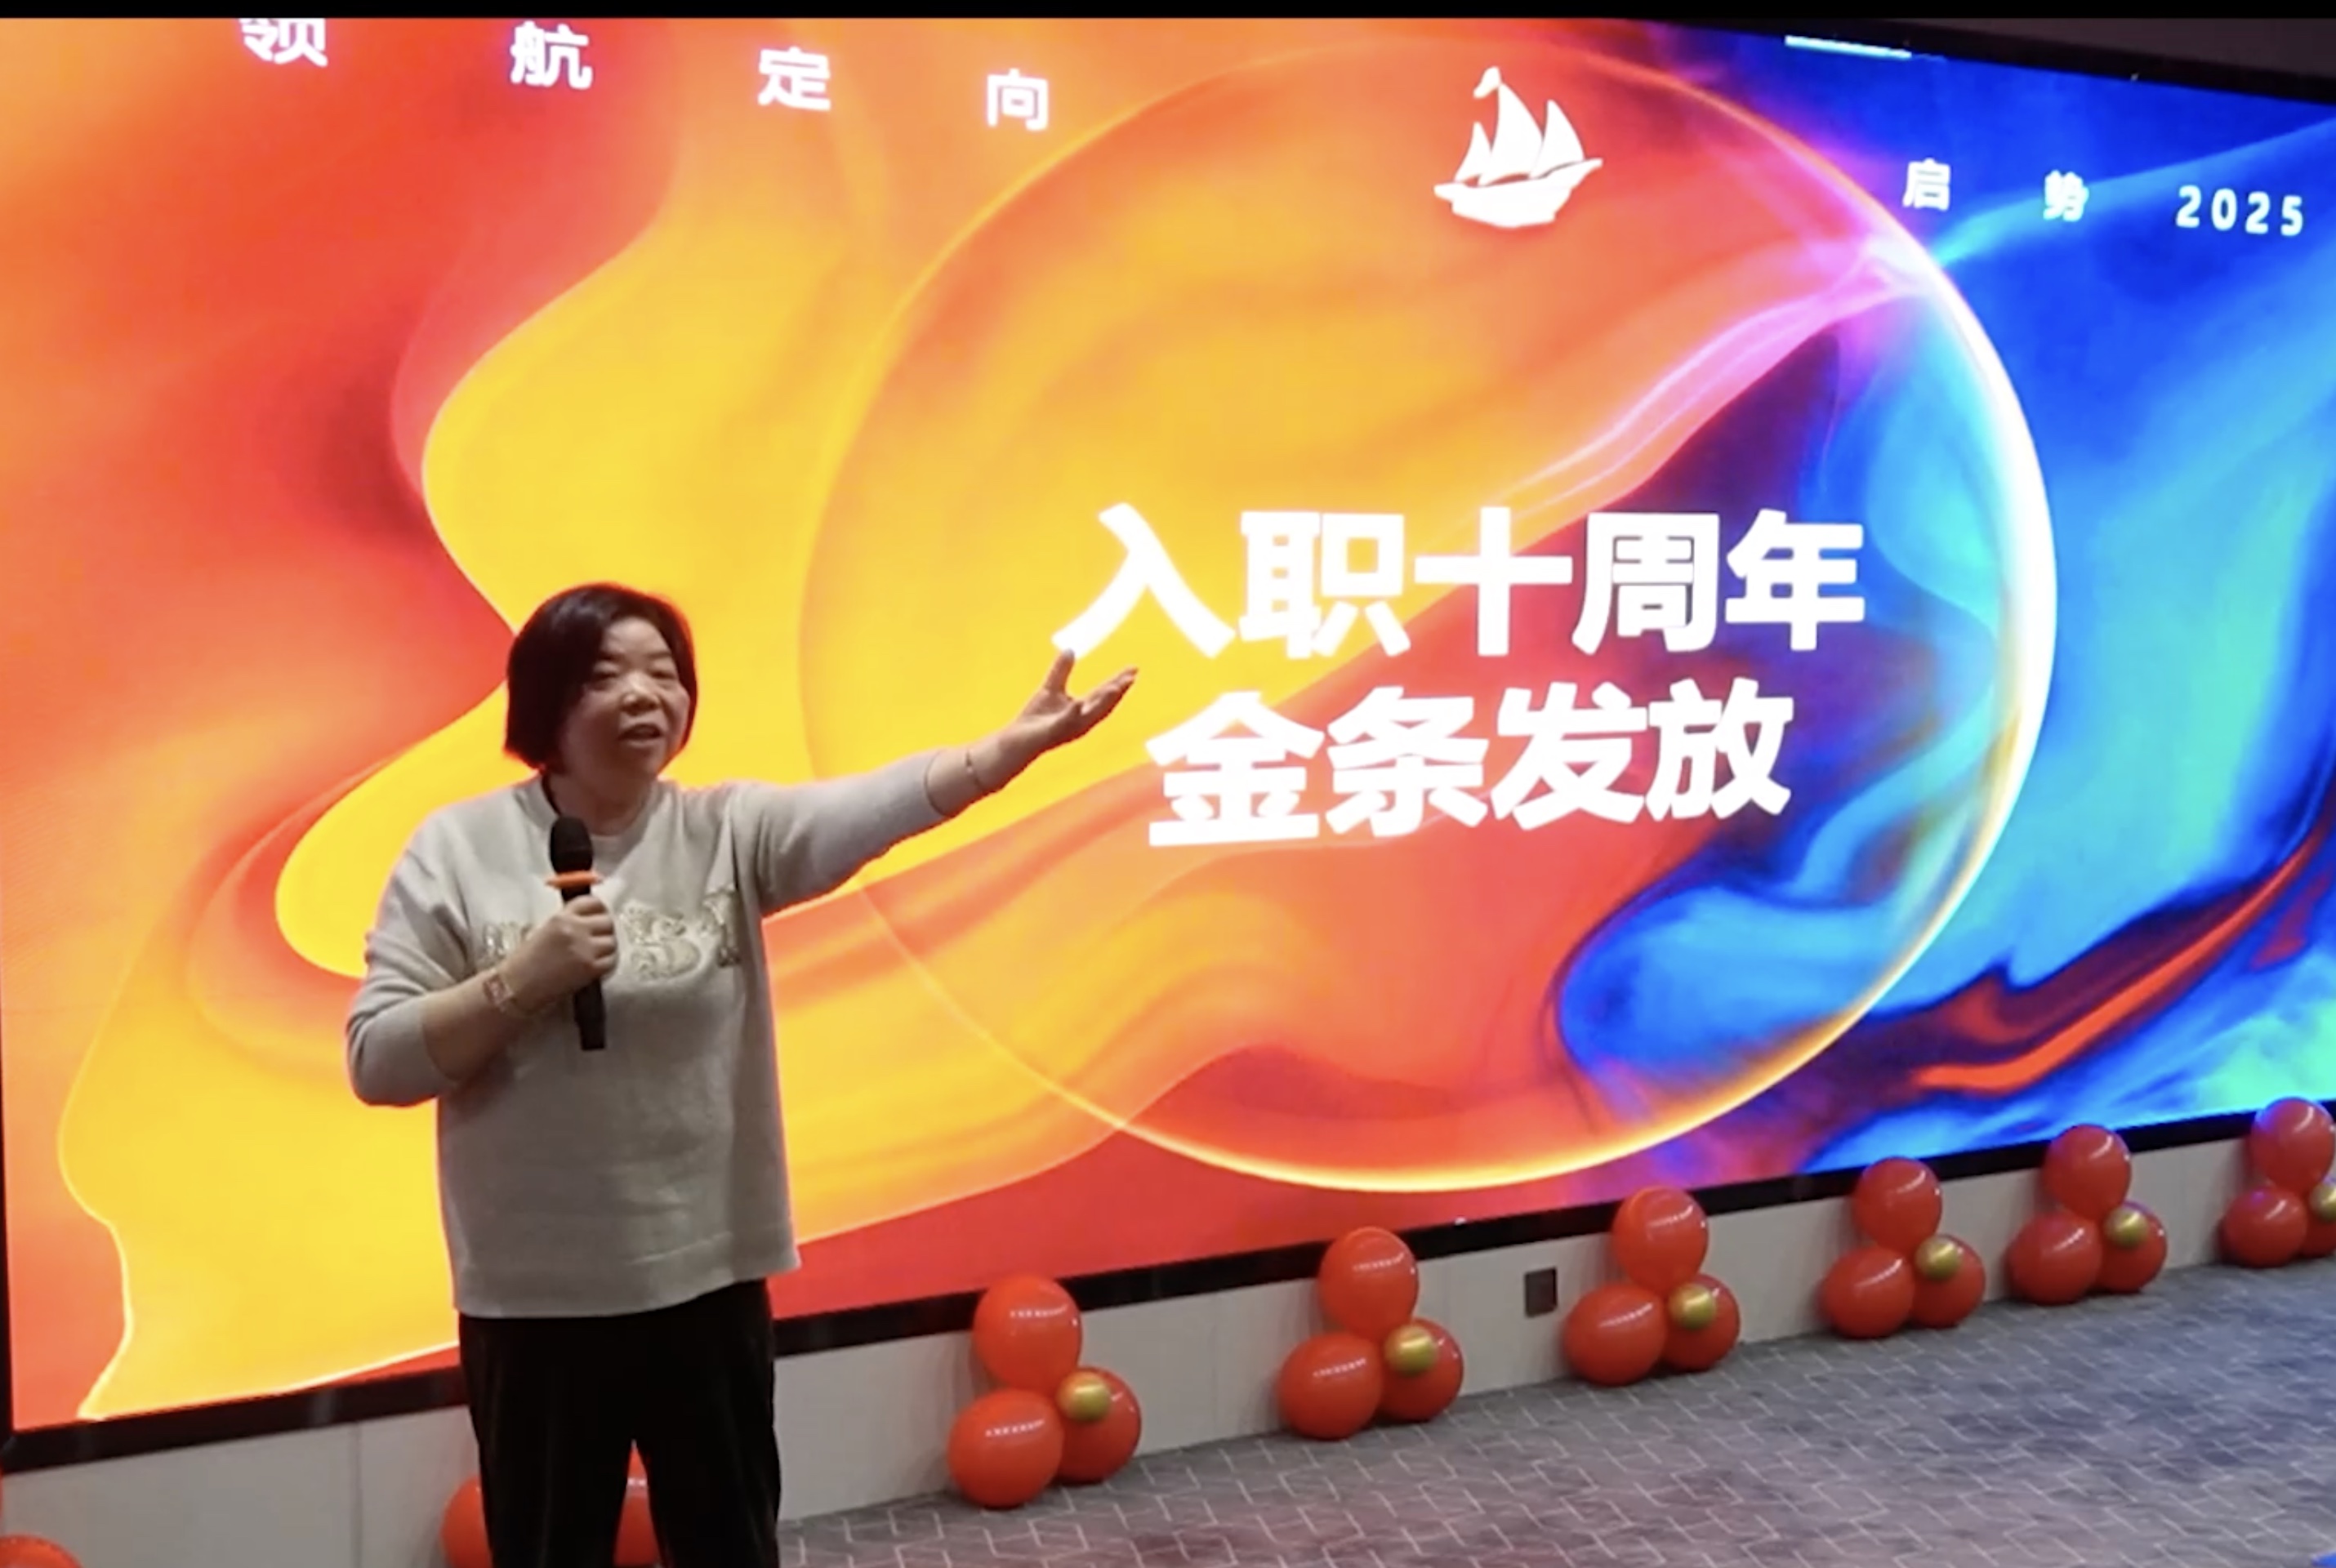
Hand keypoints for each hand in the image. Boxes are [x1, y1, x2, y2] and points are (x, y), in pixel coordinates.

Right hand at [502, 895, 616, 1010]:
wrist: (517, 986)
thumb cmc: (525, 961)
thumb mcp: (545, 930)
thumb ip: (569, 922)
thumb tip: (592, 919)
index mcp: (561, 917)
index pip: (593, 903)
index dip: (599, 909)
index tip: (599, 916)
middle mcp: (575, 929)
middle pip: (607, 921)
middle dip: (605, 930)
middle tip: (598, 939)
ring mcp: (585, 949)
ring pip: (612, 942)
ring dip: (607, 948)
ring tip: (595, 955)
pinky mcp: (590, 968)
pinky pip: (611, 961)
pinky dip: (607, 963)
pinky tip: (596, 966)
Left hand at [997, 650, 1136, 775]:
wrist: (1017, 740)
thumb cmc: (1035, 719)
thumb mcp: (1051, 688)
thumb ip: (1061, 670)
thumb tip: (1070, 649)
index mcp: (1082, 710)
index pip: (1105, 693)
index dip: (1120, 681)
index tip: (1133, 669)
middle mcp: (1081, 720)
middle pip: (1105, 704)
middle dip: (1119, 691)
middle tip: (1132, 677)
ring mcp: (1069, 727)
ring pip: (1091, 714)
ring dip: (1104, 701)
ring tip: (1117, 687)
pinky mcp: (1054, 732)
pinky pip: (1066, 721)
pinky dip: (1073, 712)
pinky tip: (1077, 702)